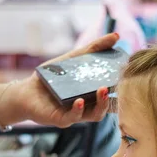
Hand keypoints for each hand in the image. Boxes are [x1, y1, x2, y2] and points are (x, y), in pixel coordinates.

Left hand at [2, 33, 118, 127]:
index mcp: (96, 94)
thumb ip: (95, 48)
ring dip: (101, 104)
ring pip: (96, 114)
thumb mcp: (74, 59)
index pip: (115, 94)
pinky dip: (78, 109)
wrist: (26, 91)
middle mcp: (90, 106)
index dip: (124, 89)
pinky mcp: (63, 119)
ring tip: (102, 89)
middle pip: (109, 105)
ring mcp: (78, 114)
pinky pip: (74, 118)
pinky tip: (79, 100)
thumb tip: (116, 36)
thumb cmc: (52, 77)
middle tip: (116, 83)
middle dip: (115, 96)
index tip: (130, 78)